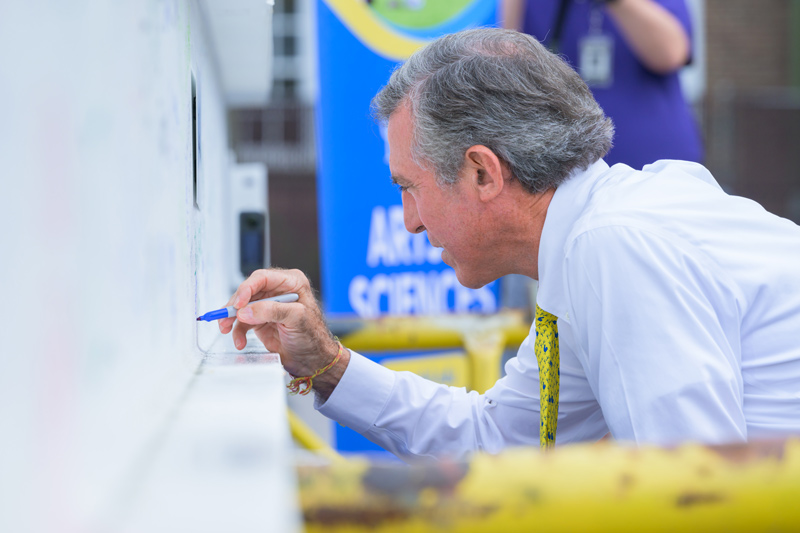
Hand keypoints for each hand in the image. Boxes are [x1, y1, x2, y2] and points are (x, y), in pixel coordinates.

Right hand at [219, 268, 348, 397]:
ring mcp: (267, 306)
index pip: (262, 278)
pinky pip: (243, 322)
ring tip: (225, 329)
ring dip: (232, 319)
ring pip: (242, 307)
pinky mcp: (260, 321)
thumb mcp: (296, 319)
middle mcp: (278, 291)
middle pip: (248, 292)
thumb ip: (272, 311)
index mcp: (291, 282)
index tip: (238, 304)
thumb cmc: (313, 336)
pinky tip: (239, 341)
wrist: (313, 360)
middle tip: (225, 317)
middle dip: (235, 306)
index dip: (247, 289)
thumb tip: (246, 310)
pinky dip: (238, 332)